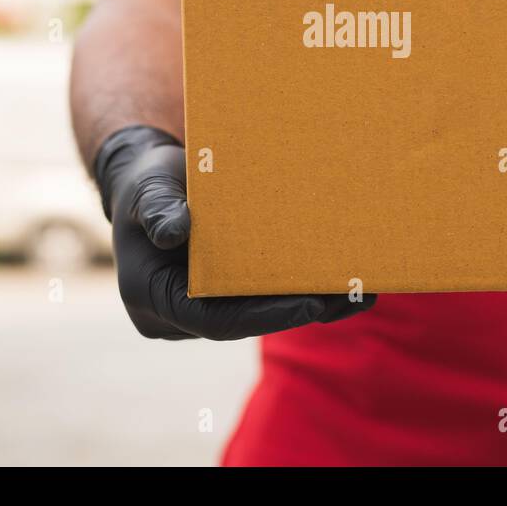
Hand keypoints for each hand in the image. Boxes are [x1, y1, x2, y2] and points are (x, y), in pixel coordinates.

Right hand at [95, 125, 375, 339]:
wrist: (154, 185)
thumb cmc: (147, 183)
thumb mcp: (148, 187)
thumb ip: (157, 206)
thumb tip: (173, 231)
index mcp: (151, 297)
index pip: (214, 321)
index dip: (264, 316)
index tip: (309, 305)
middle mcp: (177, 316)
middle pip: (245, 322)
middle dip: (297, 311)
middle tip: (346, 296)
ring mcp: (202, 308)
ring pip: (260, 315)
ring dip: (309, 305)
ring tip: (359, 292)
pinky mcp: (223, 297)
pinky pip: (263, 302)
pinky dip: (301, 292)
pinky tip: (344, 284)